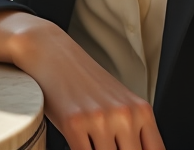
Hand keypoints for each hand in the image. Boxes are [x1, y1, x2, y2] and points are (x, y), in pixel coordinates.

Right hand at [0, 12, 163, 149]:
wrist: (53, 53)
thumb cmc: (83, 81)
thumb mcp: (117, 104)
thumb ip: (132, 131)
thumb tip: (134, 148)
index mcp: (141, 110)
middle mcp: (124, 114)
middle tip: (105, 147)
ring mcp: (100, 119)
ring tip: (91, 144)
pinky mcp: (74, 123)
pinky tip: (77, 144)